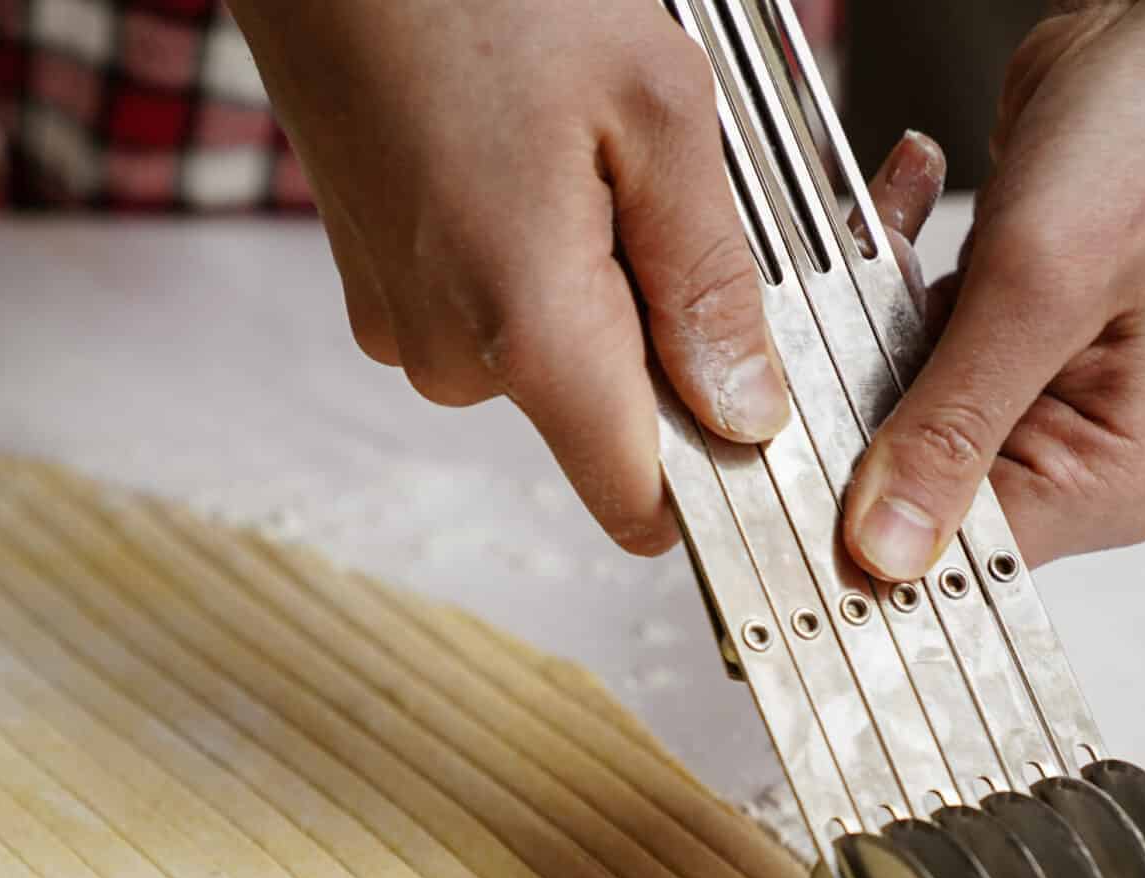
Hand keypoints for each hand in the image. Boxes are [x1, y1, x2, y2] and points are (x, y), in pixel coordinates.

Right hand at [229, 0, 794, 554]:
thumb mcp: (655, 106)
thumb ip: (711, 281)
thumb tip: (749, 412)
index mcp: (524, 333)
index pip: (640, 504)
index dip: (716, 473)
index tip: (764, 405)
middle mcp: (450, 360)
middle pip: (606, 418)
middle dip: (666, 332)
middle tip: (687, 193)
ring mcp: (405, 329)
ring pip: (553, 355)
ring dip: (603, 279)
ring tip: (597, 149)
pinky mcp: (380, 289)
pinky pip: (491, 309)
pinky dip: (539, 252)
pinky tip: (537, 150)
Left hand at [845, 0, 1144, 579]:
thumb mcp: (1042, 285)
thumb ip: (951, 423)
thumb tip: (884, 552)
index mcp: (1106, 477)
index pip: (956, 557)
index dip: (864, 532)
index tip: (781, 494)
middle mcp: (1065, 451)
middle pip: (906, 486)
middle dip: (851, 403)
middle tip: (819, 333)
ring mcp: (1021, 394)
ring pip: (883, 407)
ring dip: (858, 320)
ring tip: (879, 235)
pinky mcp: (985, 336)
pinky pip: (892, 338)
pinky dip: (879, 269)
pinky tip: (905, 199)